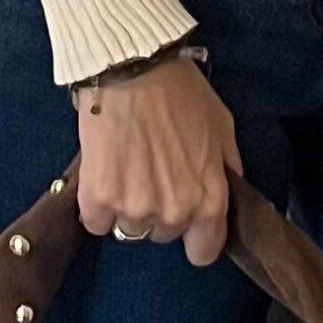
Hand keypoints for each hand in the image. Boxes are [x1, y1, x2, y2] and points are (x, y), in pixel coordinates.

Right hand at [74, 58, 243, 266]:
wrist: (132, 69)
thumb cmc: (181, 93)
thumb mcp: (222, 128)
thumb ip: (226, 170)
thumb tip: (225, 192)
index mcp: (209, 202)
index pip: (203, 253)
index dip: (195, 238)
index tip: (186, 222)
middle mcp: (174, 214)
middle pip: (163, 235)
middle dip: (160, 210)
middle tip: (153, 171)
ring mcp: (133, 210)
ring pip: (128, 228)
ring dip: (127, 206)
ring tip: (127, 166)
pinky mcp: (97, 200)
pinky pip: (95, 221)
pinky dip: (97, 203)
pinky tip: (104, 170)